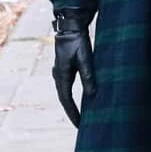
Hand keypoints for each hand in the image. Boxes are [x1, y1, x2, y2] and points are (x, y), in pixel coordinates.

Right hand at [52, 9, 96, 127]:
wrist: (70, 25)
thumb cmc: (77, 40)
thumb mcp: (85, 58)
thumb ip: (88, 75)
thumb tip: (92, 94)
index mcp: (62, 75)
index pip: (66, 100)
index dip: (73, 113)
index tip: (80, 126)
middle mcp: (58, 75)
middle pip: (64, 99)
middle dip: (72, 112)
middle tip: (80, 126)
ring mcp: (59, 72)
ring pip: (65, 93)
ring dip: (71, 105)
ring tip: (80, 117)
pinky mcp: (64, 68)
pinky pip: (67, 87)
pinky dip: (72, 96)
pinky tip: (80, 100)